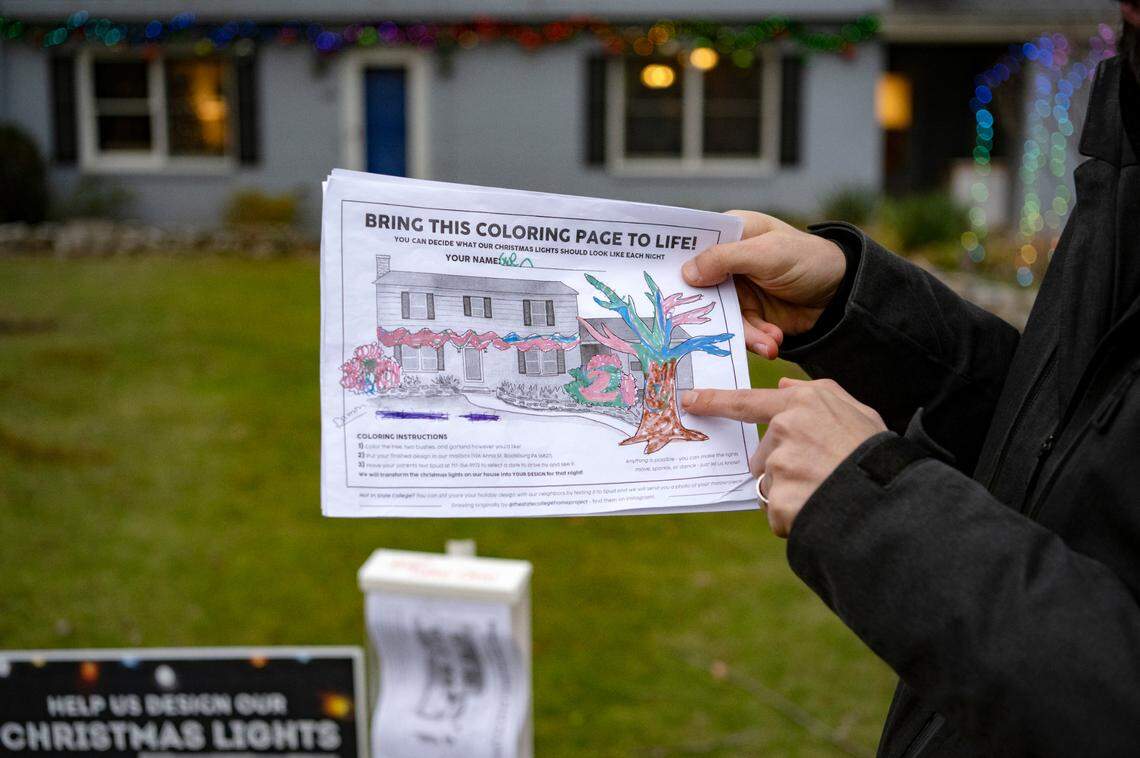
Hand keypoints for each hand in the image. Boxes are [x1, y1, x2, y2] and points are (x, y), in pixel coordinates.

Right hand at [681, 211, 845, 358]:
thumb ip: (726, 259)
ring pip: (722, 315)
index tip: (659, 281)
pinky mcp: (751, 315)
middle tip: (702, 328)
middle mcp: (729, 262)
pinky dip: (758, 339)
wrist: (841, 295)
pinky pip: (741, 331)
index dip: (675, 261)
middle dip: (707, 310)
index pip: (694, 244)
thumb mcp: (767, 254)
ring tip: (769, 342)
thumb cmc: (808, 259)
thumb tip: (686, 272)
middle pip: (700, 286)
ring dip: (745, 332)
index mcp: (731, 234)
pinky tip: (774, 341)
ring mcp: (739, 291)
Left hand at [681, 378, 885, 536]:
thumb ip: (819, 395)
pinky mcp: (778, 498)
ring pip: (772, 485)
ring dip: (791, 494)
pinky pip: (777, 513)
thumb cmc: (876, 455)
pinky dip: (794, 518)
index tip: (690, 400)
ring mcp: (780, 464)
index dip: (715, 402)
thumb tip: (784, 384)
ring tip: (826, 494)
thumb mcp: (857, 412)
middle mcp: (785, 429)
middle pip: (763, 456)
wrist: (891, 500)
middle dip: (783, 469)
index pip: (747, 402)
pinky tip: (820, 511)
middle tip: (821, 476)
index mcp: (802, 404)